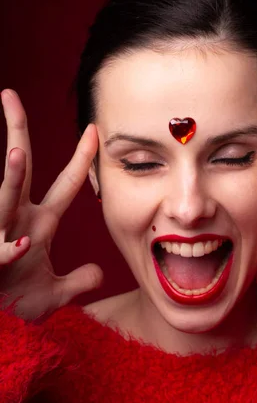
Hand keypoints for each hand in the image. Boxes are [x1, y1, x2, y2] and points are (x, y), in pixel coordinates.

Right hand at [0, 89, 102, 319]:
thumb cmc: (16, 307)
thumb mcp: (53, 293)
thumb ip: (78, 280)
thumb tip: (99, 273)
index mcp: (40, 224)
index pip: (65, 184)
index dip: (81, 159)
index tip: (94, 130)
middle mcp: (18, 222)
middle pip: (21, 171)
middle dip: (16, 133)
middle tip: (10, 95)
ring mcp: (0, 238)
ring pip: (3, 199)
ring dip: (9, 178)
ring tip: (16, 153)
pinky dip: (6, 250)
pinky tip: (18, 247)